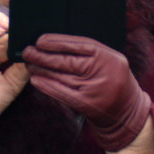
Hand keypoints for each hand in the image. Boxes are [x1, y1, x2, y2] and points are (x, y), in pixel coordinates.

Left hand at [23, 34, 150, 151]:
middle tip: (28, 51)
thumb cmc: (113, 81)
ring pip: (62, 76)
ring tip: (29, 63)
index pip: (80, 45)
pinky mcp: (85, 105)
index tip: (41, 40)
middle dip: (44, 55)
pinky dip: (47, 85)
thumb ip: (90, 52)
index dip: (58, 41)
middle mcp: (102, 72)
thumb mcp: (110, 61)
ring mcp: (93, 90)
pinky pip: (62, 93)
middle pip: (68, 61)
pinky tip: (35, 79)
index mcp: (109, 57)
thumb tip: (57, 42)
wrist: (126, 113)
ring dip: (42, 69)